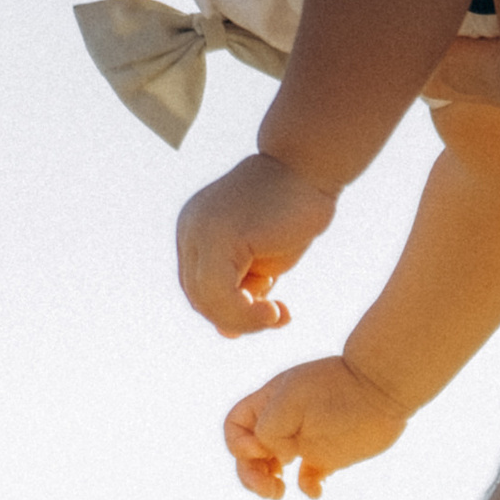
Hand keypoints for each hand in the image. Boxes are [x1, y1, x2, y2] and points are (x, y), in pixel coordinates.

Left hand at [175, 153, 338, 335]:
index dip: (227, 312)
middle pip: (199, 297)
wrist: (309, 166)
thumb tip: (228, 334)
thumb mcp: (261, 258)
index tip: (264, 316)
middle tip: (274, 318)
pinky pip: (221, 294)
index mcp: (194, 232)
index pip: (198, 288)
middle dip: (236, 319)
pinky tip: (274, 312)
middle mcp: (190, 230)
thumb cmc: (292, 209)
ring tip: (276, 316)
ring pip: (207, 300)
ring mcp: (200, 232)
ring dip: (243, 320)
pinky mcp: (220, 237)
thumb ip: (243, 289)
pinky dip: (246, 314)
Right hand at [224, 354, 409, 499]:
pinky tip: (317, 490)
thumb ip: (269, 429)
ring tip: (280, 492)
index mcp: (268, 404)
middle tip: (272, 488)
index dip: (238, 445)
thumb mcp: (290, 400)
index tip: (264, 449)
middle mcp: (283, 424)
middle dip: (250, 475)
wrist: (381, 388)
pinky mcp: (328, 456)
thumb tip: (279, 456)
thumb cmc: (336, 390)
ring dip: (268, 484)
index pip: (234, 427)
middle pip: (249, 455)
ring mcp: (304, 441)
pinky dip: (307, 488)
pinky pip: (308, 478)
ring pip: (273, 469)